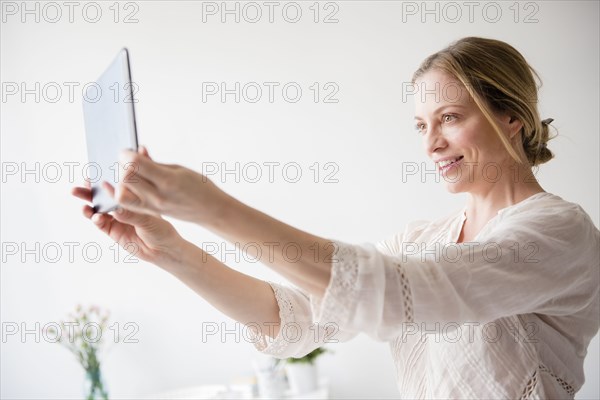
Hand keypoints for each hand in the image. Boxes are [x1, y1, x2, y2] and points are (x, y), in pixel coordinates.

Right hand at [71, 163, 186, 267]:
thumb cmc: (160, 229)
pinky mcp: (112, 231)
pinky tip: (97, 218)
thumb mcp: (149, 217)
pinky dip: (96, 220)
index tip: (98, 169)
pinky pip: (100, 224)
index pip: (115, 183)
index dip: (106, 175)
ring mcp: (115, 218)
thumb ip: (132, 213)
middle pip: (101, 195)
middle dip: (90, 189)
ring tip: (84, 204)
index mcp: (131, 197)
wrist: (163, 249)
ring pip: (97, 209)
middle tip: (84, 183)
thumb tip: (115, 208)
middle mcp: (121, 205)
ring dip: (88, 205)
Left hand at [114, 146, 227, 224]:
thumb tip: (137, 154)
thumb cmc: (200, 187)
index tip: (128, 151)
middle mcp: (158, 195)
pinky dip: (126, 193)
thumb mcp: (179, 169)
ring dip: (122, 183)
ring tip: (131, 176)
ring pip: (122, 195)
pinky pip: (130, 203)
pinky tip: (132, 185)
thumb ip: (156, 164)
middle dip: (123, 166)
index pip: (135, 164)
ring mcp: (154, 206)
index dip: (126, 154)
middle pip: (125, 178)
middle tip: (130, 162)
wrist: (210, 210)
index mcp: (168, 180)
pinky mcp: (152, 212)